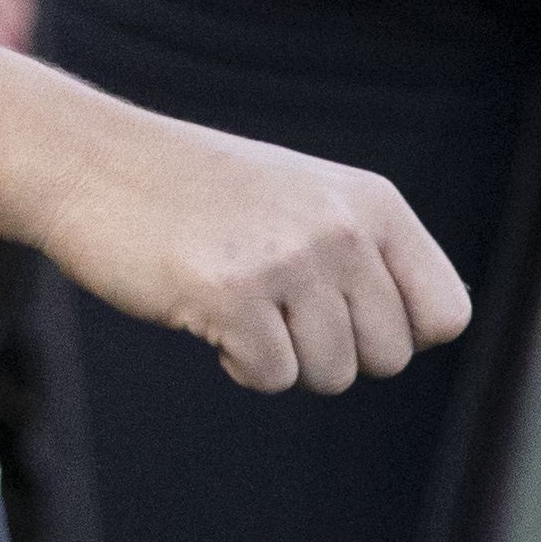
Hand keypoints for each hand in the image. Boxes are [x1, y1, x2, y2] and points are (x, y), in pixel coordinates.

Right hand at [26, 103, 471, 393]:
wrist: (95, 163)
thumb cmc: (202, 193)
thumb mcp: (307, 197)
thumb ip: (371, 252)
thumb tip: (432, 327)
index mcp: (371, 201)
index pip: (445, 314)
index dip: (397, 333)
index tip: (342, 311)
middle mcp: (342, 226)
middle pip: (387, 358)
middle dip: (331, 351)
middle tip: (276, 302)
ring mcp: (288, 259)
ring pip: (329, 376)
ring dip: (280, 355)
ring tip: (238, 293)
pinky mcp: (231, 294)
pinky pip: (270, 378)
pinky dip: (236, 361)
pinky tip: (203, 306)